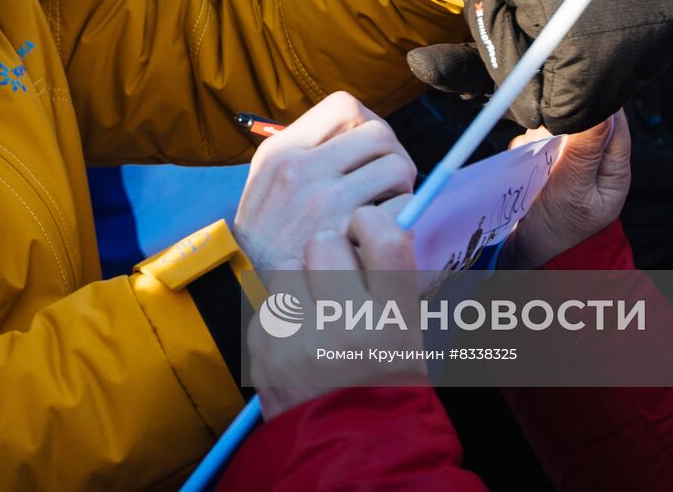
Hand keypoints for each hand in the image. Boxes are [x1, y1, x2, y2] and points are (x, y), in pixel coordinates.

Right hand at [233, 93, 416, 272]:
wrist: (249, 287)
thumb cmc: (268, 233)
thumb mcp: (267, 180)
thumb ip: (307, 150)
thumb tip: (365, 130)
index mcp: (282, 151)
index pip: (345, 107)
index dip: (365, 125)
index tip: (364, 151)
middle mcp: (301, 170)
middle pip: (379, 134)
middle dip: (390, 156)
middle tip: (383, 182)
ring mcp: (324, 202)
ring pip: (398, 168)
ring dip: (400, 187)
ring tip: (382, 207)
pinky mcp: (347, 235)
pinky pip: (402, 209)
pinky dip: (402, 219)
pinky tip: (381, 233)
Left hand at [252, 204, 421, 419]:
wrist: (346, 450)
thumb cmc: (385, 387)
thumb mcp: (409, 336)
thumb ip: (392, 282)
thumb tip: (375, 227)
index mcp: (393, 321)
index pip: (384, 236)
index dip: (372, 222)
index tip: (366, 229)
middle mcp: (345, 326)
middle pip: (325, 242)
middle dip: (330, 253)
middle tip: (337, 278)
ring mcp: (298, 338)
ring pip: (287, 266)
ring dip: (300, 281)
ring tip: (315, 313)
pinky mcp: (262, 348)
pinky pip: (268, 302)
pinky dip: (281, 315)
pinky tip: (297, 340)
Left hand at [406, 0, 672, 132]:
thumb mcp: (483, 12)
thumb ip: (503, 69)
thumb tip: (531, 117)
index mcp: (573, 7)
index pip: (574, 98)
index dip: (548, 108)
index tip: (528, 95)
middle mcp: (626, 6)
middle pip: (606, 96)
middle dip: (570, 98)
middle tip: (543, 77)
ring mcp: (657, 3)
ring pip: (628, 82)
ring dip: (594, 81)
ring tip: (562, 43)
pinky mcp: (670, 3)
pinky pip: (648, 60)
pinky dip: (618, 61)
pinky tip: (590, 33)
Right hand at [499, 111, 629, 268]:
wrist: (529, 256)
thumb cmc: (559, 232)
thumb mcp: (573, 191)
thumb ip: (585, 151)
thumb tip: (602, 111)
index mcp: (613, 167)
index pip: (613, 122)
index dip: (594, 108)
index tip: (569, 110)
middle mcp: (593, 161)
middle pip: (582, 120)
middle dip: (559, 125)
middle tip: (548, 147)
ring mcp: (569, 162)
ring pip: (556, 128)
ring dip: (540, 137)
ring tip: (535, 164)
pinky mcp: (546, 164)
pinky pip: (536, 141)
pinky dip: (528, 147)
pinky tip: (525, 165)